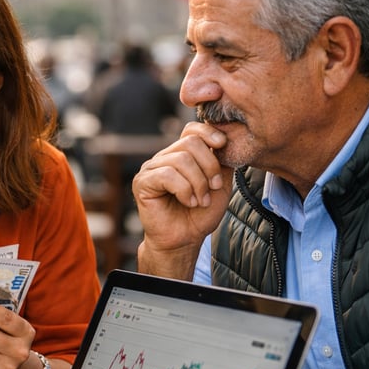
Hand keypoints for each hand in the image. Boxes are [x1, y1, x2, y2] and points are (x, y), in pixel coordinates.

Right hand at [132, 121, 234, 276]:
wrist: (184, 239)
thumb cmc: (200, 214)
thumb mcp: (219, 184)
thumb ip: (221, 161)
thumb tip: (225, 140)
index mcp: (181, 155)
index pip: (191, 129)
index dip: (208, 132)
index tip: (222, 146)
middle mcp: (164, 157)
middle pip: (190, 143)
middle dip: (209, 166)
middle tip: (213, 187)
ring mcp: (151, 168)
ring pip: (181, 159)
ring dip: (198, 183)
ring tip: (200, 201)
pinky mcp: (142, 182)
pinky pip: (167, 174)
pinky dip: (184, 190)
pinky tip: (187, 202)